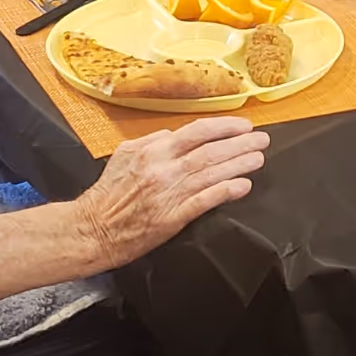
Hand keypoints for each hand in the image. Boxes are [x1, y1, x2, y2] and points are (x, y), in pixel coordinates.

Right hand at [77, 118, 270, 265]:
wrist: (92, 229)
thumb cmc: (108, 194)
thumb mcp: (125, 155)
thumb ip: (153, 142)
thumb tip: (177, 135)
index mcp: (154, 150)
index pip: (197, 131)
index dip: (224, 127)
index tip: (244, 126)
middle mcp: (164, 168)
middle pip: (211, 150)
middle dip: (241, 144)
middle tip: (262, 140)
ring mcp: (169, 193)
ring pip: (212, 173)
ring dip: (239, 164)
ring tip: (259, 159)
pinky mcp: (172, 217)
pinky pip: (205, 201)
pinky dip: (225, 191)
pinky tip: (242, 186)